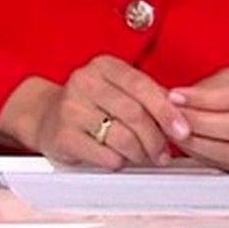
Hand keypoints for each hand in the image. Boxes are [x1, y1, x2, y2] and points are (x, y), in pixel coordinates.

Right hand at [0, 56, 190, 169]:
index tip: (182, 130)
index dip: (166, 111)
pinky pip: (104, 155)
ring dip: (140, 154)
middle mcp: (84, 81)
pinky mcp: (63, 135)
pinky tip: (118, 159)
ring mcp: (70, 107)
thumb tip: (182, 115)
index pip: (141, 85)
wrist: (46, 116)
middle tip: (163, 153)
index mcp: (103, 66)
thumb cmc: (91, 104)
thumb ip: (148, 96)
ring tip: (143, 158)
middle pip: (134, 113)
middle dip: (156, 139)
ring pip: (121, 137)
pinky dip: (119, 162)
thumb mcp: (117, 89)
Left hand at [170, 63, 228, 172]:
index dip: (201, 98)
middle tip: (170, 117)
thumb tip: (177, 97)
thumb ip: (210, 87)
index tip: (175, 96)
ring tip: (174, 133)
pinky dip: (204, 157)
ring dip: (196, 144)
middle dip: (196, 123)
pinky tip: (188, 146)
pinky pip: (228, 165)